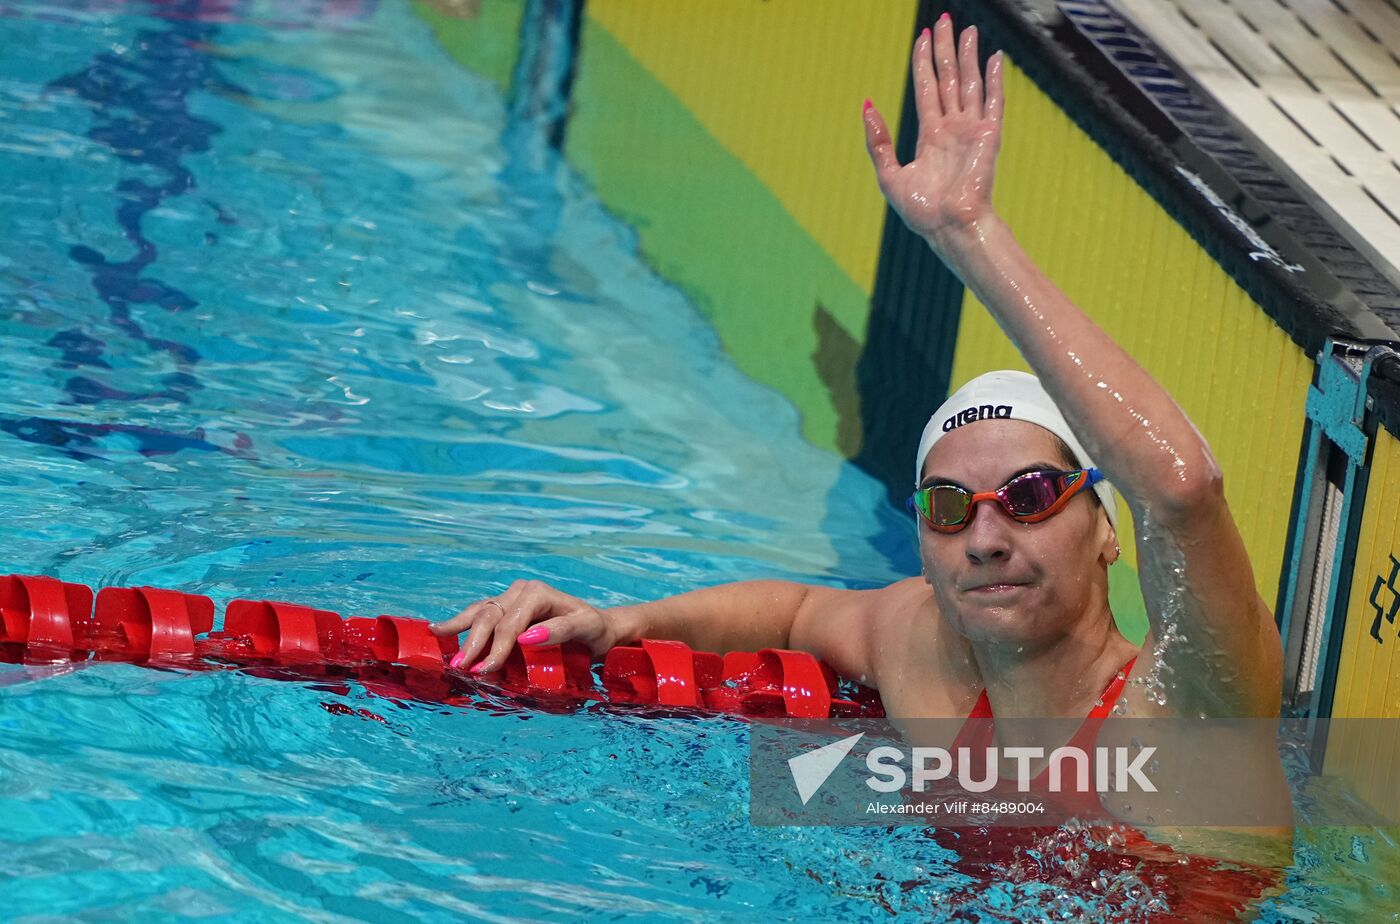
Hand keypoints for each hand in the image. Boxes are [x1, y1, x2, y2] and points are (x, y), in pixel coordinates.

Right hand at [430, 579, 617, 672]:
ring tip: (442, 643)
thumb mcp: (586, 628)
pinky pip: (478, 614)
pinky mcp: (504, 608)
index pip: (510, 622)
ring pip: (479, 613)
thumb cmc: (593, 630)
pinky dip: (460, 623)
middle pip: (490, 617)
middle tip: (462, 668)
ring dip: (461, 631)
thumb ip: (560, 630)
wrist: (597, 628)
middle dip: (475, 643)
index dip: (496, 647)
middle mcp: (520, 591)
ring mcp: (510, 598)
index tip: (486, 670)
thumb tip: (527, 638)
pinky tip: (439, 630)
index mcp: (537, 593)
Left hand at [863, 16, 1003, 244]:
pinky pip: (993, 101)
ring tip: (967, 29)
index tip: (923, 37)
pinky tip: (995, 58)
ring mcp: (972, 131)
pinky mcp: (989, 137)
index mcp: (931, 136)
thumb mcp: (888, 174)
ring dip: (968, 56)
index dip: (924, 63)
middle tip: (944, 21)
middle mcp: (953, 129)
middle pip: (949, 79)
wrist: (949, 228)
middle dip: (946, 49)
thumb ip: (877, 140)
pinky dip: (995, 79)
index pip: (927, 89)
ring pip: (970, 83)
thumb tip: (867, 105)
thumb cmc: (922, 211)